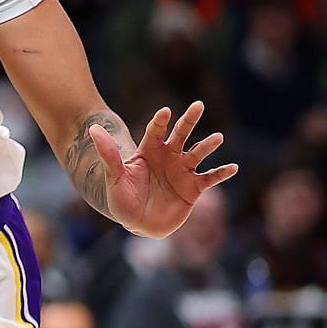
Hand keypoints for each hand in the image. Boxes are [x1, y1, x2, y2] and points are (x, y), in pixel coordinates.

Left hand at [86, 101, 237, 238]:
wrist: (137, 222)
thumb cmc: (123, 198)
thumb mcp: (114, 176)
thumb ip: (108, 154)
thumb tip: (93, 128)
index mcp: (149, 151)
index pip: (155, 132)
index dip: (160, 122)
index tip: (164, 112)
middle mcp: (169, 156)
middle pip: (181, 134)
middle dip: (189, 120)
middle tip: (198, 105)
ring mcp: (183, 170)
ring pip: (198, 153)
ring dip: (207, 145)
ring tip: (217, 137)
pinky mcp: (194, 187)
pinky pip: (210, 178)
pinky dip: (222, 173)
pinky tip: (233, 167)